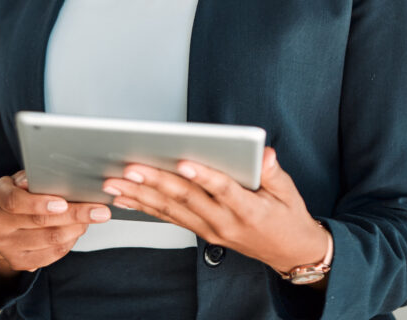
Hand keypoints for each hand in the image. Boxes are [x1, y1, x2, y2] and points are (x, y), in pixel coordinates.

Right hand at [0, 170, 111, 275]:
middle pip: (38, 222)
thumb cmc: (17, 193)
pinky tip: (79, 230)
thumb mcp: (19, 180)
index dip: (39, 202)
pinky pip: (50, 255)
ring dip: (76, 228)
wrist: (1, 226)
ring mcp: (5, 246)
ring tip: (93, 217)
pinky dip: (70, 242)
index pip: (14, 201)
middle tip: (99, 210)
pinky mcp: (18, 262)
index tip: (63, 202)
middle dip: (73, 215)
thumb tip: (49, 176)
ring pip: (48, 240)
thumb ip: (33, 178)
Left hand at [101, 147, 329, 275]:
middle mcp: (224, 222)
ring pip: (171, 210)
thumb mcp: (289, 192)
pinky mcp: (202, 232)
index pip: (222, 190)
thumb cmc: (288, 217)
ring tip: (116, 182)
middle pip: (186, 199)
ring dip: (140, 195)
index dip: (203, 176)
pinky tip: (126, 197)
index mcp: (247, 210)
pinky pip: (170, 218)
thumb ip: (274, 172)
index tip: (183, 162)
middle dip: (156, 181)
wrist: (291, 253)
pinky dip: (146, 207)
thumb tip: (265, 154)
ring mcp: (210, 230)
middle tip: (131, 168)